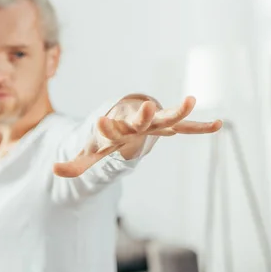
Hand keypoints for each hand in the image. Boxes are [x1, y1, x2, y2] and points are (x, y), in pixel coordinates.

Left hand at [53, 95, 221, 177]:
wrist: (123, 114)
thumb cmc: (108, 137)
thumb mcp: (90, 154)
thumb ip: (75, 164)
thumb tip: (53, 171)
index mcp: (114, 130)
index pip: (108, 130)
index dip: (105, 129)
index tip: (101, 123)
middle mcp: (133, 123)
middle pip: (138, 120)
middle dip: (141, 116)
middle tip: (143, 108)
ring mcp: (152, 123)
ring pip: (166, 117)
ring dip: (177, 111)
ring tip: (190, 100)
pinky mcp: (166, 125)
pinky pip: (186, 128)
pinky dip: (199, 127)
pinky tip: (217, 125)